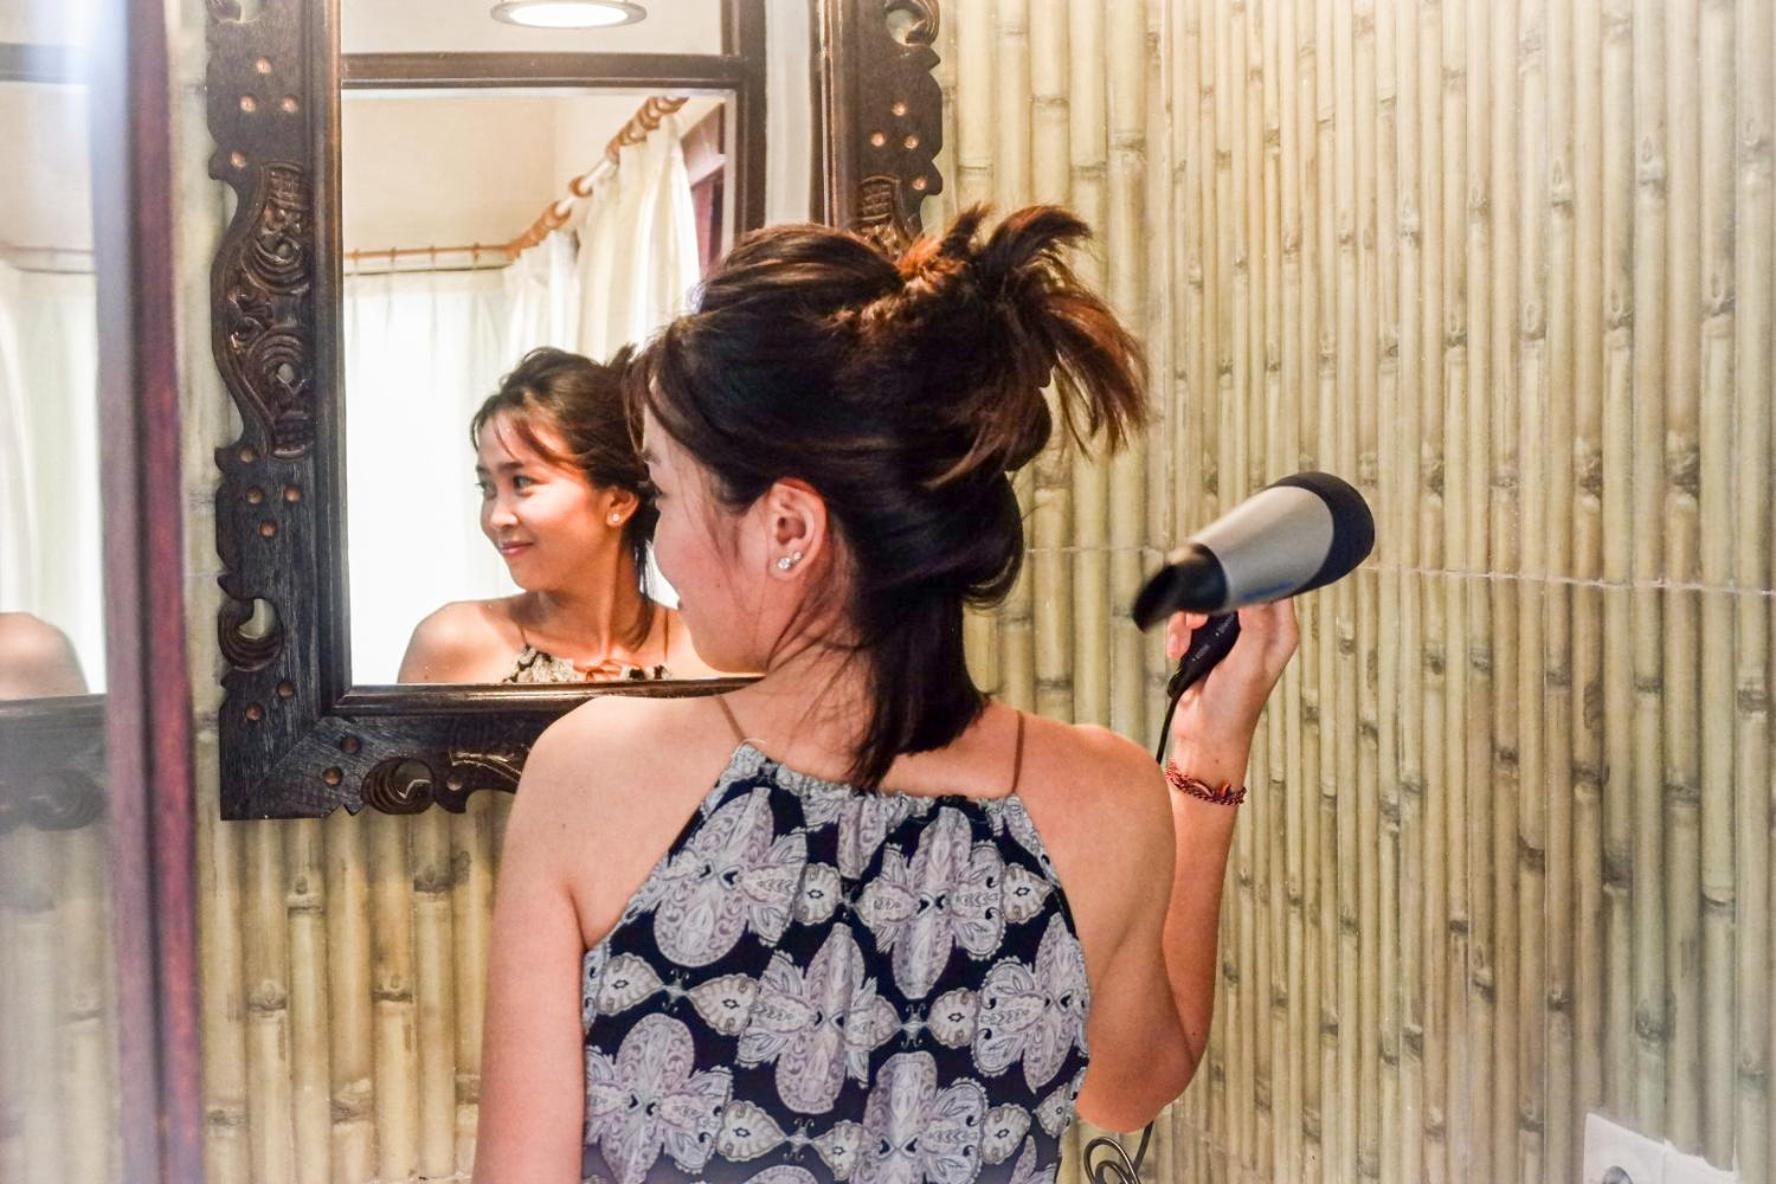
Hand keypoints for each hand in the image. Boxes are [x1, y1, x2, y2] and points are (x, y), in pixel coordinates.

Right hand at [1163, 600, 1298, 781]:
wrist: (1204, 734)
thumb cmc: (1233, 709)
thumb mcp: (1247, 664)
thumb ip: (1254, 625)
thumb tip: (1254, 590)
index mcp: (1279, 633)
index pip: (1274, 588)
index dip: (1250, 582)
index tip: (1229, 587)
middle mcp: (1259, 630)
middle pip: (1234, 590)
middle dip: (1209, 603)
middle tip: (1198, 622)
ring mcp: (1233, 636)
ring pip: (1207, 604)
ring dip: (1188, 621)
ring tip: (1184, 641)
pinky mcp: (1209, 642)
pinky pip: (1190, 621)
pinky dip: (1179, 634)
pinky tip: (1178, 651)